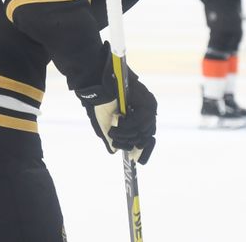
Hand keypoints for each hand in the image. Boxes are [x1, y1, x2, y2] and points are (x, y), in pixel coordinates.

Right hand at [75, 44, 157, 163]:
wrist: (96, 85)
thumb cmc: (100, 103)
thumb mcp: (105, 125)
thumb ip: (112, 139)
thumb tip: (115, 153)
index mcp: (141, 117)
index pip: (148, 139)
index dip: (145, 151)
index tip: (135, 160)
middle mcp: (148, 111)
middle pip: (145, 137)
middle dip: (128, 142)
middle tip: (114, 139)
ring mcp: (149, 106)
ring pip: (141, 131)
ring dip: (125, 135)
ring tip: (112, 132)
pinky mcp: (146, 101)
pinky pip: (139, 122)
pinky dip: (126, 126)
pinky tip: (116, 123)